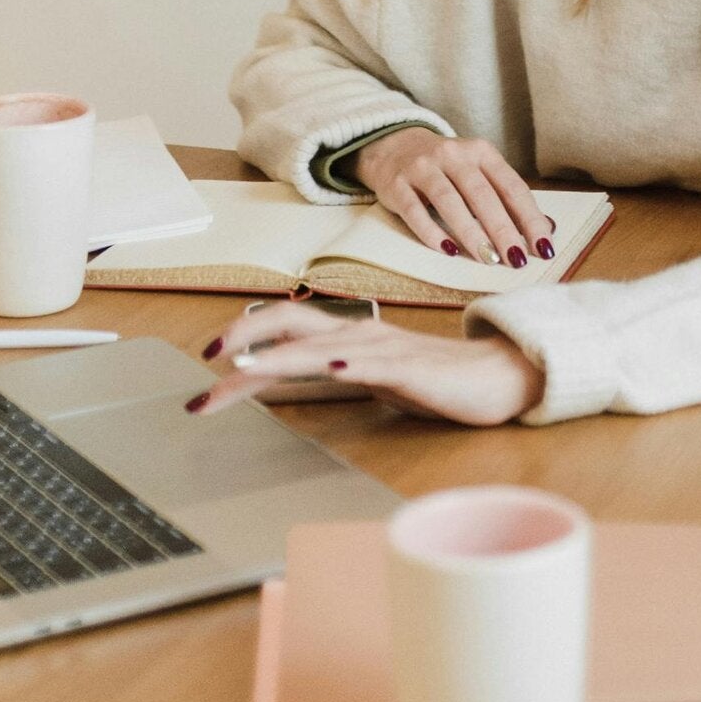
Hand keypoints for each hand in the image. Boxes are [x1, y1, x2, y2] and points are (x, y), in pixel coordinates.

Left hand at [188, 300, 542, 426]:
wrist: (495, 377)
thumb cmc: (433, 379)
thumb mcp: (369, 378)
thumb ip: (332, 373)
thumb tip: (283, 379)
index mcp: (346, 334)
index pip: (283, 325)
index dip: (243, 335)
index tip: (207, 360)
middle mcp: (358, 333)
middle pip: (289, 322)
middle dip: (244, 337)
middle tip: (205, 359)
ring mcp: (383, 348)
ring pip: (319, 346)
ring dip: (277, 358)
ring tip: (241, 370)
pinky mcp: (410, 368)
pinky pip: (371, 363)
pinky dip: (346, 362)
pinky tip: (327, 366)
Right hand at [354, 128, 552, 270]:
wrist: (393, 146)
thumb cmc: (446, 168)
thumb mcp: (477, 170)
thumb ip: (504, 196)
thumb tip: (544, 228)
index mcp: (480, 152)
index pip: (511, 186)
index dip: (529, 217)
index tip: (542, 245)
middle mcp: (453, 155)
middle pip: (482, 194)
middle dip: (502, 229)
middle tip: (516, 258)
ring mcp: (423, 167)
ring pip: (449, 201)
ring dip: (471, 232)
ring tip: (488, 258)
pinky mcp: (397, 184)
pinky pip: (415, 210)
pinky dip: (431, 232)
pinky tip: (448, 251)